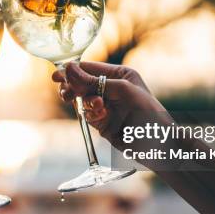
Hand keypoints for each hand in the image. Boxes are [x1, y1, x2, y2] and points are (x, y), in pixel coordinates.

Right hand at [52, 62, 169, 148]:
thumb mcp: (122, 91)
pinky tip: (101, 117)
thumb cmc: (148, 112)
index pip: (89, 69)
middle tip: (66, 95)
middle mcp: (111, 88)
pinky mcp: (102, 122)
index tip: (56, 77)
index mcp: (119, 75)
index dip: (72, 72)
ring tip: (96, 107)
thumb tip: (68, 68)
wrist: (158, 144)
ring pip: (82, 100)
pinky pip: (87, 115)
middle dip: (73, 88)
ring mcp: (106, 106)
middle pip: (81, 84)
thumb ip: (93, 81)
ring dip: (85, 103)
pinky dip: (91, 115)